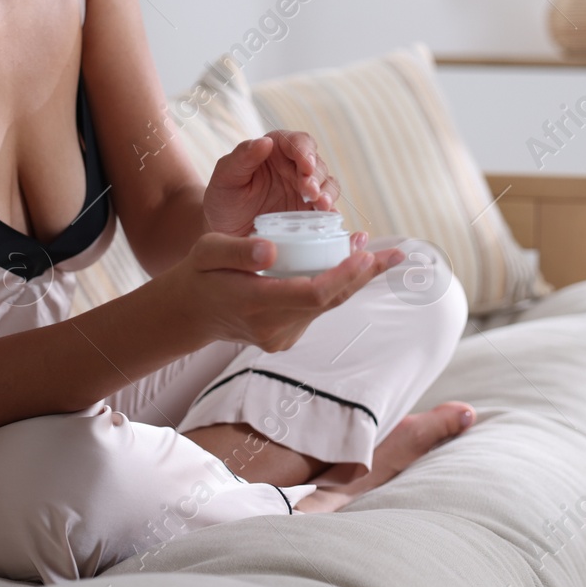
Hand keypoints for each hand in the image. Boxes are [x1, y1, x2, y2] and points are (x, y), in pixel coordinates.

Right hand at [157, 230, 399, 351]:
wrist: (190, 313)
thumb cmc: (200, 274)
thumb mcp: (207, 251)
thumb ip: (236, 251)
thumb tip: (271, 249)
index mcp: (254, 303)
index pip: (312, 294)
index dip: (343, 275)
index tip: (366, 254)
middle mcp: (272, 327)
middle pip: (330, 302)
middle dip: (364, 276)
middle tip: (395, 252)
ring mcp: (281, 337)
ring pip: (328, 306)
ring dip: (354, 279)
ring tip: (374, 249)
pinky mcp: (286, 337)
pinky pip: (318, 310)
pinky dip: (335, 287)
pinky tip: (347, 263)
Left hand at [203, 130, 341, 236]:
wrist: (224, 232)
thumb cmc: (223, 199)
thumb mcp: (225, 177)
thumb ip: (242, 157)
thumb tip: (265, 141)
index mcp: (275, 150)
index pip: (298, 141)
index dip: (305, 151)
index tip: (305, 165)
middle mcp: (294, 167)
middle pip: (317, 164)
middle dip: (316, 176)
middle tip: (309, 192)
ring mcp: (303, 190)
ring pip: (327, 184)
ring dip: (327, 192)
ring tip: (320, 205)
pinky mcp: (309, 212)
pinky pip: (326, 209)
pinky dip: (330, 211)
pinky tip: (327, 217)